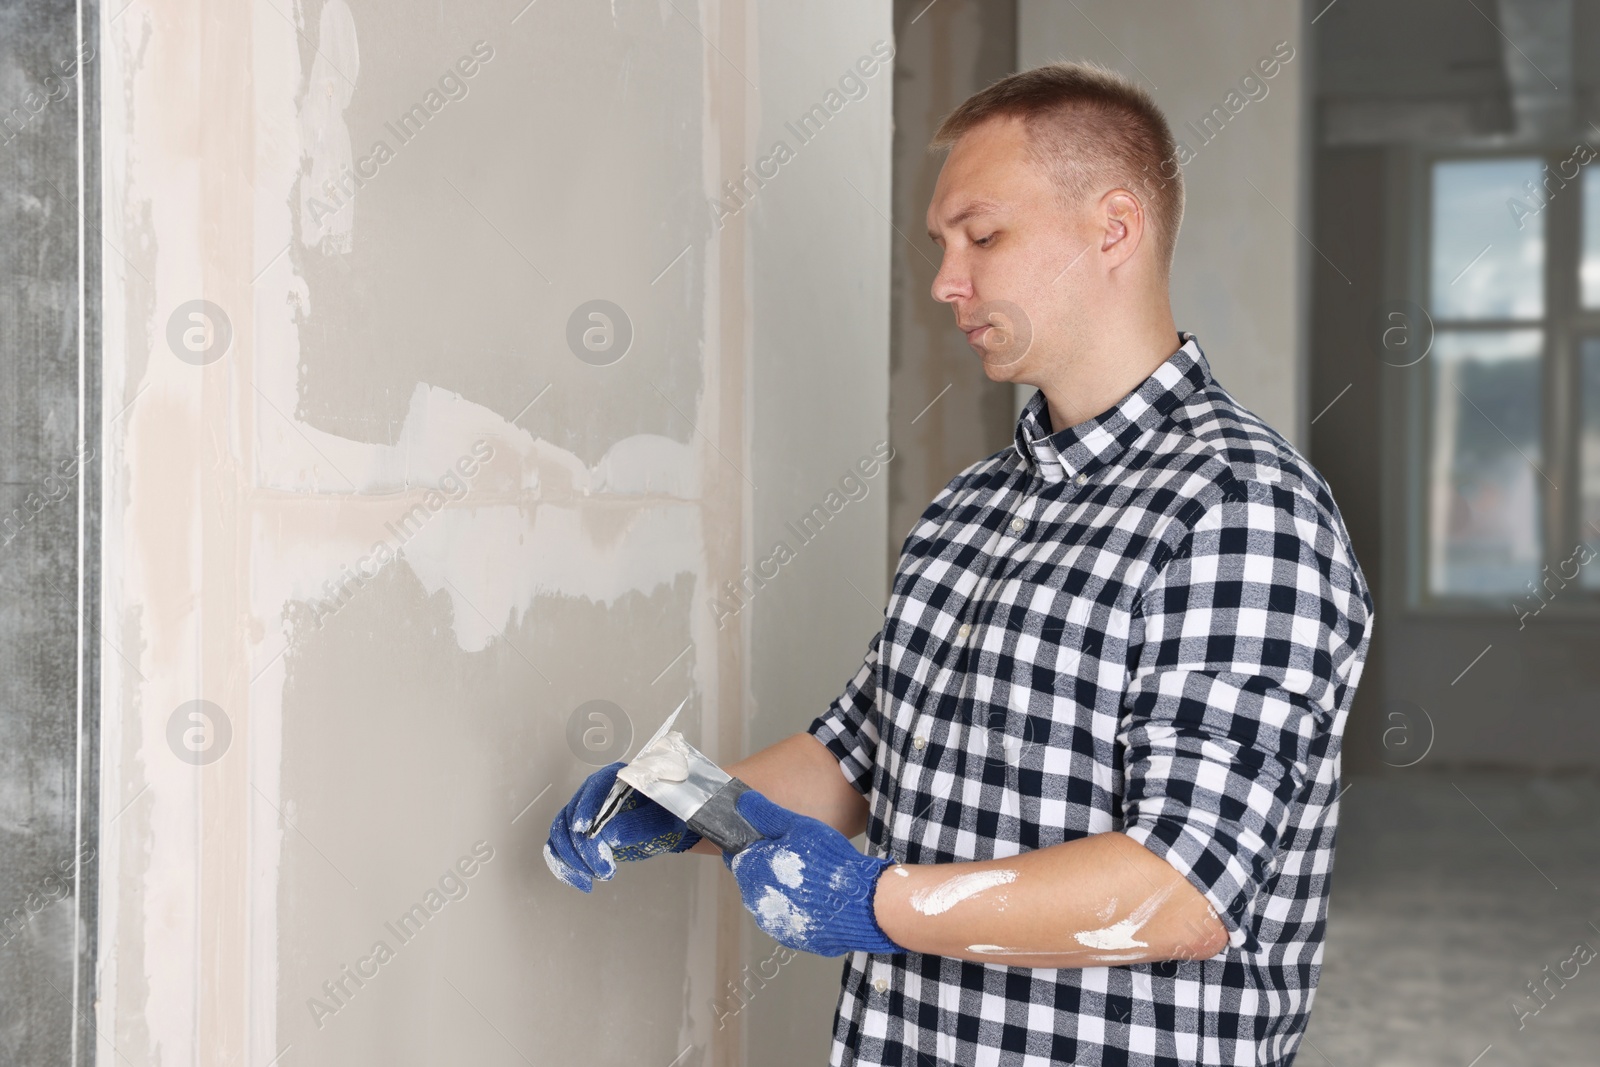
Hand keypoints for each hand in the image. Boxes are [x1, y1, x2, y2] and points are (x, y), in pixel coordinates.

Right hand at [544, 762, 700, 891]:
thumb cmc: (666, 817)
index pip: (593, 788)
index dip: (585, 808)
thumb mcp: (661, 821)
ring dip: (573, 859)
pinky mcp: (578, 832)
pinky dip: (566, 865)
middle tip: (604, 869)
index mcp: (616, 778)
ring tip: (597, 876)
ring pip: (561, 833)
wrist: (664, 829)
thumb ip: (639, 825)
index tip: (585, 831)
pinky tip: (582, 881)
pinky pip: (560, 847)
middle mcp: (594, 792)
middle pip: (572, 815)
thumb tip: (610, 835)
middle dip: (583, 847)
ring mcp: (582, 811)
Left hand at [722, 790, 903, 956]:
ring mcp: (774, 924)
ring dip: (783, 891)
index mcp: (751, 872)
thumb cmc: (829, 862)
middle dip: (769, 870)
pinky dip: (798, 909)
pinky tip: (817, 899)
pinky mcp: (793, 939)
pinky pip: (789, 920)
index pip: (738, 857)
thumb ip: (767, 815)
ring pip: (771, 901)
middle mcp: (756, 902)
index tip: (772, 844)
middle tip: (797, 860)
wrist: (862, 903)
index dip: (755, 848)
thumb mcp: (799, 828)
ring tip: (810, 880)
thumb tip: (743, 802)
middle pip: (754, 880)